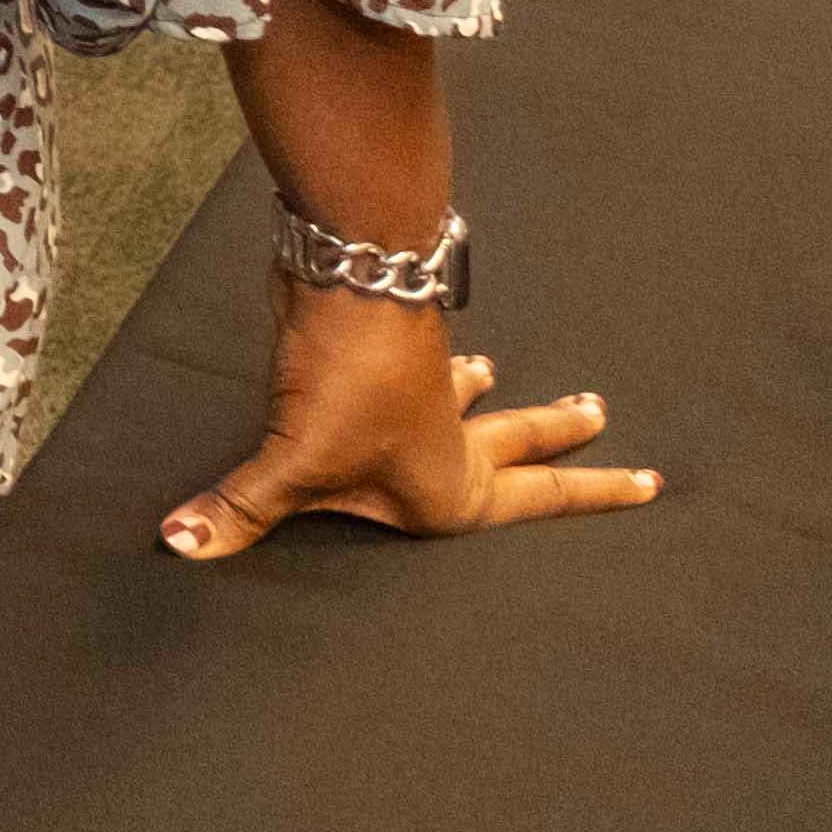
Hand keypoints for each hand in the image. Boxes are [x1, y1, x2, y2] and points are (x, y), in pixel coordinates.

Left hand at [164, 282, 658, 559]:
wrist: (349, 285)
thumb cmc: (346, 387)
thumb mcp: (292, 461)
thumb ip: (240, 510)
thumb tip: (179, 546)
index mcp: (453, 490)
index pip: (541, 499)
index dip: (594, 494)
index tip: (652, 483)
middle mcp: (452, 444)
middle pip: (522, 445)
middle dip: (566, 445)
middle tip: (604, 419)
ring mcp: (426, 395)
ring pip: (474, 400)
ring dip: (496, 396)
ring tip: (508, 379)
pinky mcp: (393, 358)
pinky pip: (428, 373)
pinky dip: (444, 371)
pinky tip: (439, 360)